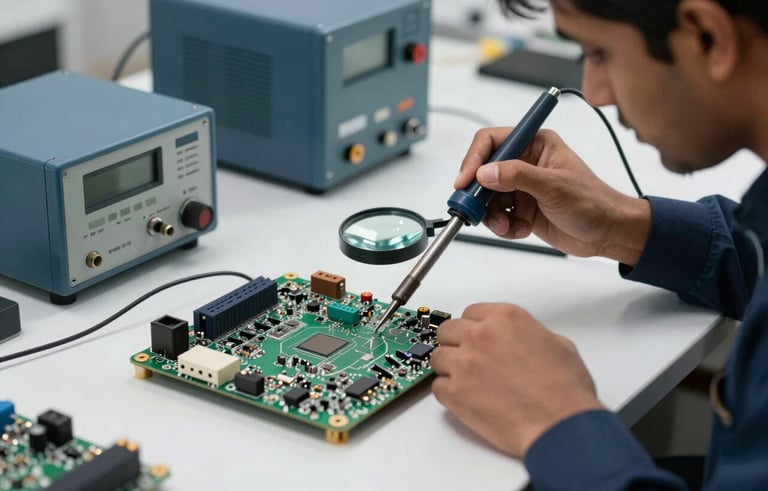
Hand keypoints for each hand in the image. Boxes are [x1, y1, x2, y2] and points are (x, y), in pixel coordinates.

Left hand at [431, 303, 603, 456]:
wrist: (560, 425)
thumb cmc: (566, 390)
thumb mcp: (558, 345)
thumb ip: (529, 334)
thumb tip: (520, 341)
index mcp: (505, 318)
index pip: (471, 313)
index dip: (474, 327)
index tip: (475, 338)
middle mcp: (480, 336)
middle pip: (447, 331)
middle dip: (455, 344)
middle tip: (467, 359)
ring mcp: (464, 364)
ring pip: (437, 357)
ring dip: (449, 367)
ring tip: (467, 381)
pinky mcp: (455, 393)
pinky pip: (438, 387)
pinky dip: (448, 393)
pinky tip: (466, 399)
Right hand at [455, 128, 649, 264]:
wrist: (607, 233)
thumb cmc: (593, 203)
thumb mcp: (554, 186)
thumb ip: (517, 176)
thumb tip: (485, 173)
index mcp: (536, 144)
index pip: (492, 141)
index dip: (474, 159)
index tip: (465, 181)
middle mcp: (525, 162)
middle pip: (483, 171)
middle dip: (478, 193)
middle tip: (474, 209)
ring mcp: (522, 187)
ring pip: (487, 197)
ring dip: (491, 214)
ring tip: (505, 225)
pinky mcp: (522, 208)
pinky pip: (497, 215)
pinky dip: (503, 226)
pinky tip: (519, 230)